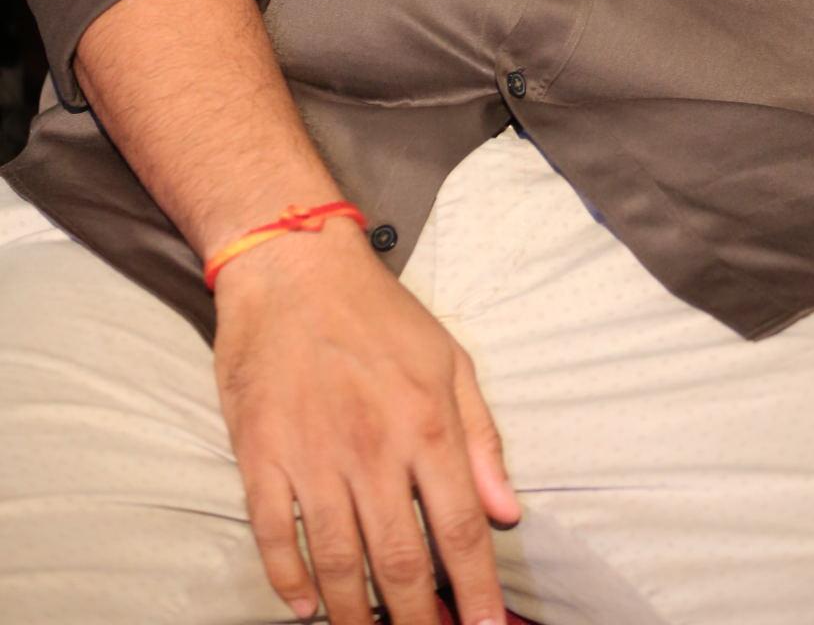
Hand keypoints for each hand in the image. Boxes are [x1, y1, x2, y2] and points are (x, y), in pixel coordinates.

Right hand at [214, 225, 519, 624]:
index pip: (461, 528)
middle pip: (402, 562)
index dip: (476, 591)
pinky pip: (276, 538)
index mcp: (427, 424)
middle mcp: (374, 449)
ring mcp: (313, 456)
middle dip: (419, 620)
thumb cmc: (379, 314)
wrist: (293, 267)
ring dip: (357, 615)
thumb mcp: (450, 360)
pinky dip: (290, 582)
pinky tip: (306, 609)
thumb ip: (482, 438)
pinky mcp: (262, 456)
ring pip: (340, 563)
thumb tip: (509, 511)